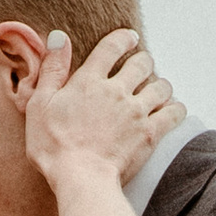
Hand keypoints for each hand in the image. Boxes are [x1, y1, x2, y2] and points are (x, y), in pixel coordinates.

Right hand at [23, 26, 180, 195]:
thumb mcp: (40, 104)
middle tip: (142, 65)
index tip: (130, 37)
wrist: (81, 178)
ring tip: (158, 88)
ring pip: (161, 86)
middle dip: (143, 61)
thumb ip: (52, 69)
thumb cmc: (53, 147)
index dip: (123, 38)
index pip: (111, 47)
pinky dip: (176, 109)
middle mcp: (116, 91)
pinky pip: (173, 113)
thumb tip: (58, 37)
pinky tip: (174, 109)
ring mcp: (136, 112)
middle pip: (141, 64)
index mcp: (89, 81)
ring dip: (161, 84)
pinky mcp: (150, 133)